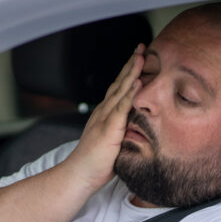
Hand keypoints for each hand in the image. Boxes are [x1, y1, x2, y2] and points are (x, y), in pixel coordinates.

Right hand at [62, 43, 144, 191]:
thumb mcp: (113, 143)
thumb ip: (123, 132)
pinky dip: (130, 93)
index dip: (128, 73)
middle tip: (141, 47)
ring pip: (120, 90)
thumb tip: (137, 129)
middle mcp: (103, 112)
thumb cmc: (95, 164)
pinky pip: (121, 107)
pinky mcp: (108, 128)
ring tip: (141, 56)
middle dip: (131, 64)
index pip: (119, 89)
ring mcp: (105, 118)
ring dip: (131, 72)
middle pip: (119, 83)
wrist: (79, 175)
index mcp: (105, 115)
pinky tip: (137, 81)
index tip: (139, 58)